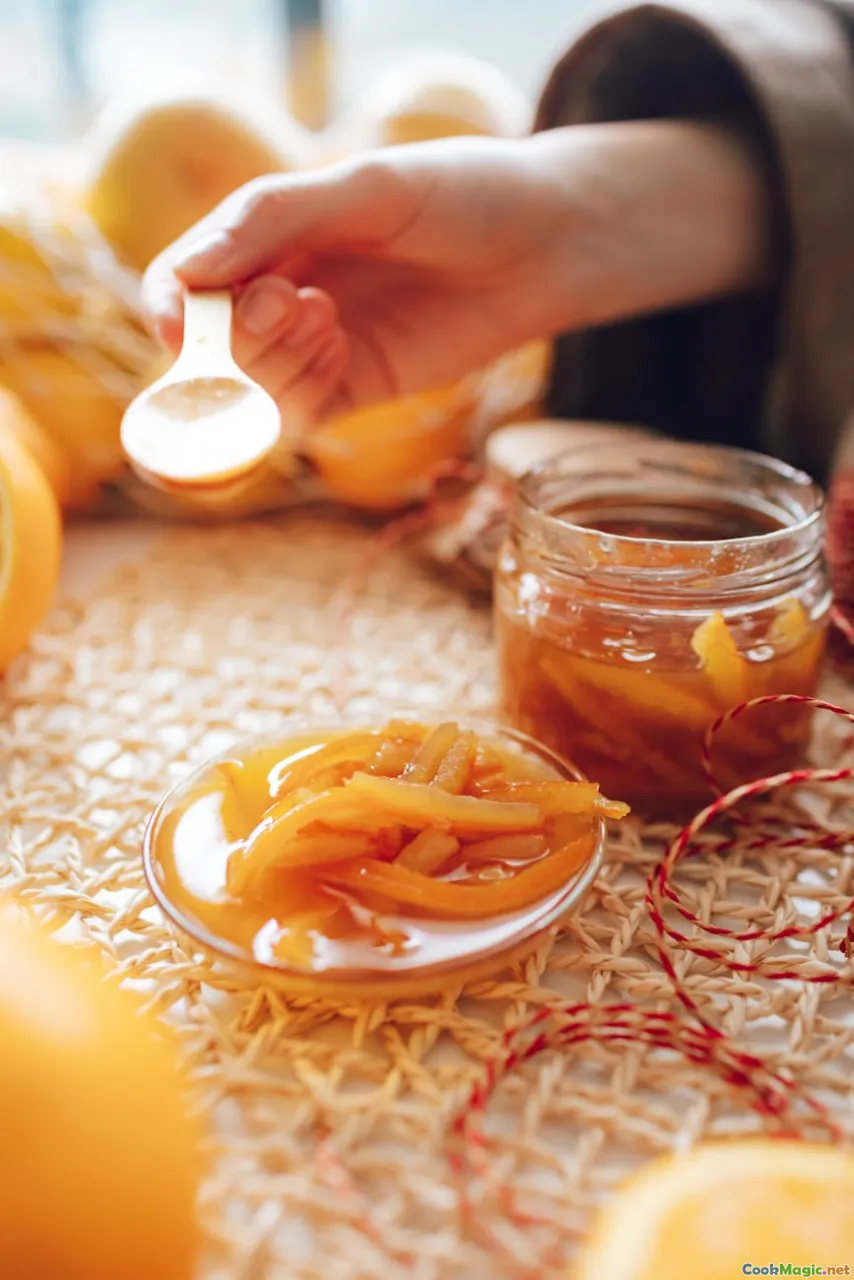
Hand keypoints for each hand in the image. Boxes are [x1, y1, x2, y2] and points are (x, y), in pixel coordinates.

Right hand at [141, 135, 580, 426]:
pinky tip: (343, 347)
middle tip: (292, 299)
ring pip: (249, 388)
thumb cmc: (457, 195)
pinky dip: (301, 392)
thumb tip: (185, 273)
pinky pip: (297, 417)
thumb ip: (270, 220)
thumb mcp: (362, 190)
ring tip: (328, 315)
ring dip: (272, 361)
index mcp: (269, 237)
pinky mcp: (354, 390)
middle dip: (236, 332)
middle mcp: (281, 293)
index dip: (173, 308)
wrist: (544, 246)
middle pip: (210, 345)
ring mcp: (315, 347)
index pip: (186, 284)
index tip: (181, 321)